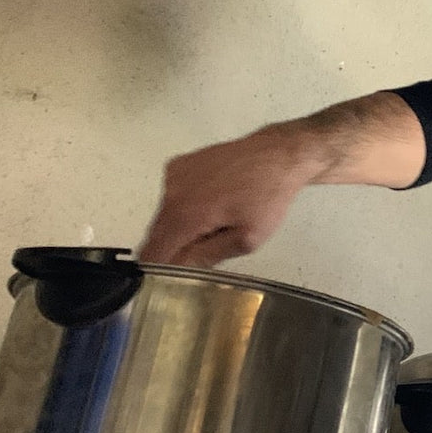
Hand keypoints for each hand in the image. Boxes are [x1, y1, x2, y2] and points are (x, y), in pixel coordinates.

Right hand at [138, 124, 326, 266]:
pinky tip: (213, 201)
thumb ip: (206, 257)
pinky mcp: (179, 164)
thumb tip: (177, 269)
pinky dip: (186, 205)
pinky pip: (173, 196)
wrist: (278, 154)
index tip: (172, 278)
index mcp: (184, 214)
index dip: (159, 270)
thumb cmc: (268, 197)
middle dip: (176, 247)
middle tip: (209, 245)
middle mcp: (170, 192)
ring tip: (217, 220)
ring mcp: (173, 175)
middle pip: (158, 235)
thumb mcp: (246, 239)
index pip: (153, 253)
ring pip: (165, 216)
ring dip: (182, 226)